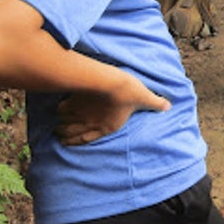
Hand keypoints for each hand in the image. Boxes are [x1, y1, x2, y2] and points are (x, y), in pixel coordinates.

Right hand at [55, 73, 170, 144]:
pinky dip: (59, 110)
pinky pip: (62, 109)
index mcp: (106, 127)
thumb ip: (155, 104)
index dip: (73, 141)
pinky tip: (56, 109)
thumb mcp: (145, 98)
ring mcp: (81, 113)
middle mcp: (90, 123)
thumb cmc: (131, 91)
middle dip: (63, 133)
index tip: (65, 141)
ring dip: (60, 124)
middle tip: (57, 133)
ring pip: (64, 123)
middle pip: (70, 133)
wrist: (113, 82)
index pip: (85, 139)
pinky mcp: (75, 101)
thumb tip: (168, 106)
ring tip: (55, 125)